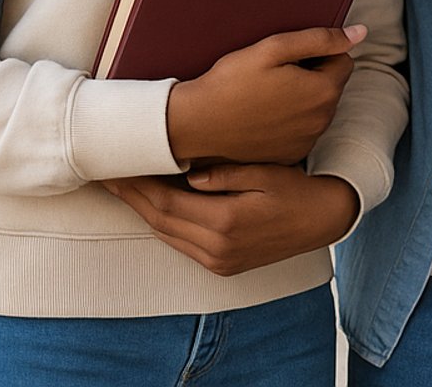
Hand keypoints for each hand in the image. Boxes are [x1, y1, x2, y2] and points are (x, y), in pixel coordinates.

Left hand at [105, 164, 359, 276]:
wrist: (324, 220)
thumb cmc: (297, 189)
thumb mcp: (267, 172)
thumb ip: (226, 174)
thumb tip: (189, 176)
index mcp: (226, 222)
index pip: (166, 202)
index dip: (137, 185)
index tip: (117, 166)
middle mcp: (217, 248)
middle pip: (159, 221)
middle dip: (131, 197)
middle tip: (107, 174)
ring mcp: (219, 261)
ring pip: (167, 235)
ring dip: (143, 211)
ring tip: (124, 187)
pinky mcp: (223, 266)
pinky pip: (181, 244)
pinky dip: (164, 224)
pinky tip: (155, 206)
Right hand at [166, 25, 365, 165]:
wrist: (195, 125)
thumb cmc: (230, 83)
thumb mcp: (273, 49)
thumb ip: (320, 39)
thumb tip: (360, 33)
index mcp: (323, 91)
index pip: (343, 60)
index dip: (318, 53)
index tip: (289, 58)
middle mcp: (322, 120)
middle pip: (331, 85)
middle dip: (313, 75)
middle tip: (275, 74)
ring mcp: (307, 141)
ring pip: (317, 109)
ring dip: (303, 99)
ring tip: (266, 95)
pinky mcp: (291, 156)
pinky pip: (302, 131)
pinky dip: (291, 122)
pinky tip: (263, 116)